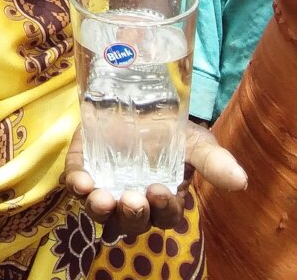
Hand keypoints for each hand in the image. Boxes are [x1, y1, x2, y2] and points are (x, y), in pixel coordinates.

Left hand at [64, 122, 245, 236]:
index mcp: (163, 199)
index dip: (163, 208)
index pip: (165, 215)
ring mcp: (105, 186)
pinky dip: (77, 186)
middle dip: (133, 213)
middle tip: (133, 199)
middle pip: (132, 220)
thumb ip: (213, 159)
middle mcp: (133, 200)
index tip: (160, 191)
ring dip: (100, 209)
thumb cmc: (168, 126)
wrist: (133, 97)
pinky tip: (80, 181)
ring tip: (102, 198)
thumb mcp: (193, 139)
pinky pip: (76, 186)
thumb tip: (240, 180)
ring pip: (101, 212)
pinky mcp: (82, 168)